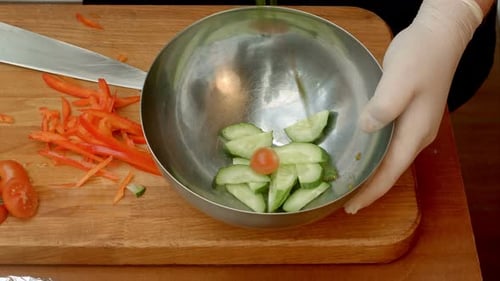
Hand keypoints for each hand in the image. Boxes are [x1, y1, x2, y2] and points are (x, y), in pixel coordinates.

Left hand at [344, 0, 483, 213]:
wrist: (439, 36)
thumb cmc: (420, 57)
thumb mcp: (399, 81)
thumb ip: (382, 108)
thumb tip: (366, 129)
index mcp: (415, 132)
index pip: (391, 172)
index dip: (371, 192)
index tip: (351, 207)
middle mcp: (417, 135)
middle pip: (391, 170)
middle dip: (369, 187)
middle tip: (344, 199)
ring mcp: (415, 125)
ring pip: (390, 158)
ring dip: (371, 172)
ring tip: (349, 182)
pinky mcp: (409, 115)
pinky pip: (389, 144)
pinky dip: (374, 154)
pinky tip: (360, 152)